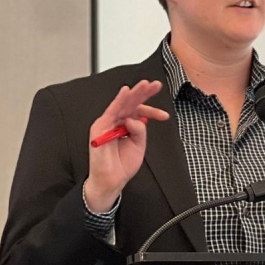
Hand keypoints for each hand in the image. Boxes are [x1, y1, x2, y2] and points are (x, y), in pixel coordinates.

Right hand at [85, 80, 169, 211]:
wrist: (111, 180)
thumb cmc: (122, 164)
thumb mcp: (139, 145)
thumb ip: (140, 130)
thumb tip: (137, 119)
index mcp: (126, 125)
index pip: (140, 112)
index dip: (153, 111)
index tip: (164, 116)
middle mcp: (117, 121)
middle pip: (131, 103)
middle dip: (144, 93)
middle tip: (155, 84)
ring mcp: (108, 123)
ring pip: (123, 103)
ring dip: (134, 93)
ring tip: (145, 85)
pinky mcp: (100, 127)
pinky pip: (111, 111)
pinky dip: (118, 100)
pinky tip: (126, 92)